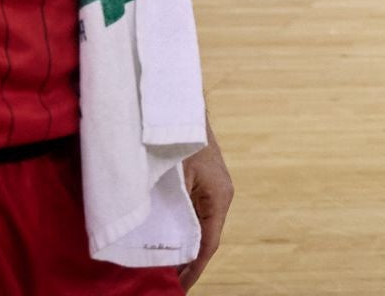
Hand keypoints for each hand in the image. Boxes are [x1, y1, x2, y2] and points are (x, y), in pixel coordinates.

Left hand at [178, 125, 233, 288]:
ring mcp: (211, 189)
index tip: (181, 288)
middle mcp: (220, 196)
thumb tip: (166, 242)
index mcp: (219, 196)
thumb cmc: (179, 137)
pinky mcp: (201, 183)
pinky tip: (167, 239)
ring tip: (164, 269)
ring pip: (198, 227)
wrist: (179, 107)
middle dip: (187, 262)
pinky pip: (193, 214)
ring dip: (183, 246)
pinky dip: (181, 230)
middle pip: (204, 238)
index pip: (209, 243)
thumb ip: (175, 207)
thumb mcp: (175, 176)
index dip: (194, 268)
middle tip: (167, 284)